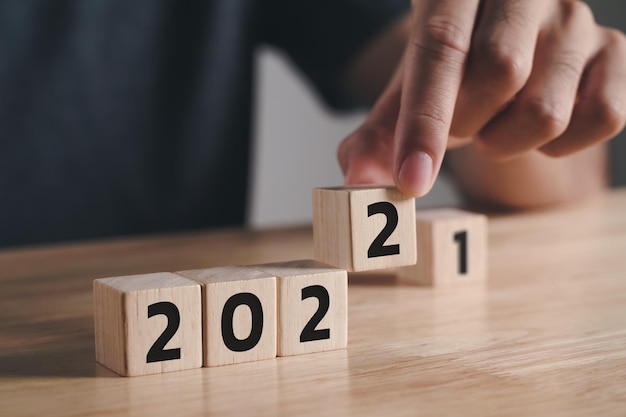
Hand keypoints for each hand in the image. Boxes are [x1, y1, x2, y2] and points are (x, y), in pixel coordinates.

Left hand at [338, 0, 625, 196]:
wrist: (502, 43)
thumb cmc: (450, 69)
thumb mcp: (407, 90)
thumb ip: (378, 134)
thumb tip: (358, 180)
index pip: (441, 47)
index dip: (423, 121)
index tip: (411, 179)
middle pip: (499, 73)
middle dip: (466, 125)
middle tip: (459, 127)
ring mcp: (577, 17)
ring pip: (546, 110)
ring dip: (507, 141)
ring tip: (493, 123)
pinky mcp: (615, 49)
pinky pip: (602, 119)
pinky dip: (560, 146)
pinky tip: (534, 127)